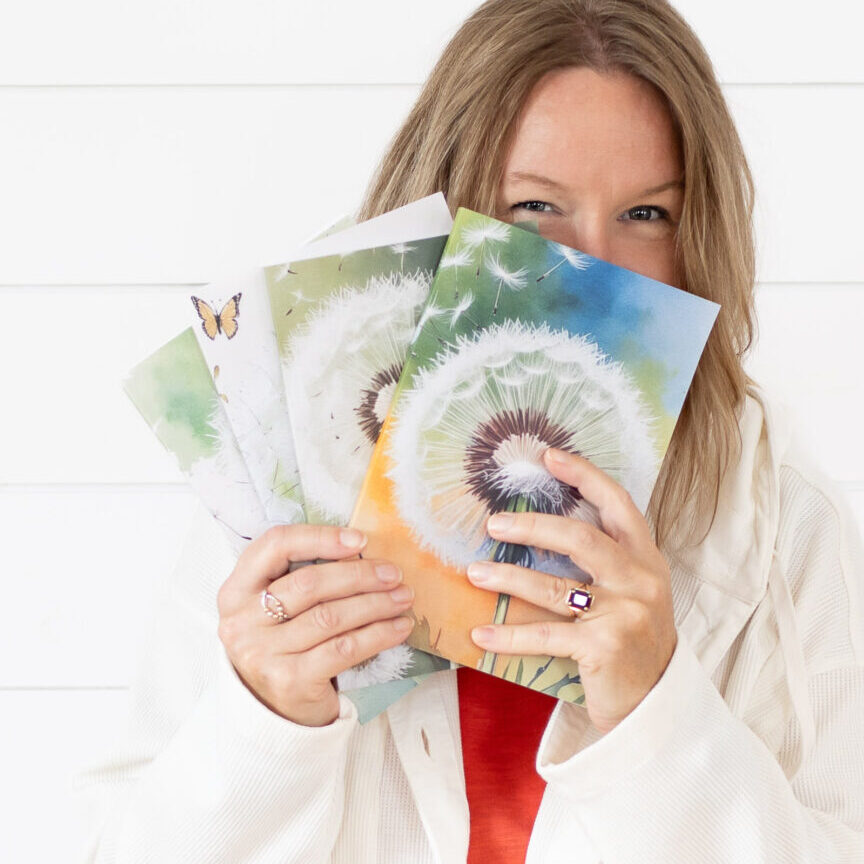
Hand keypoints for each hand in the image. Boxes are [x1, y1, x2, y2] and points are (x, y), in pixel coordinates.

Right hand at [216, 523, 414, 726]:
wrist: (271, 710)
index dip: (320, 537)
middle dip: (359, 574)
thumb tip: (361, 548)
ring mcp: (263, 654)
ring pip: (330, 616)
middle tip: (394, 574)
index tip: (360, 539)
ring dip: (376, 604)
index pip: (275, 545)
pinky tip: (399, 627)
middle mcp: (242, 622)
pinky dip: (378, 635)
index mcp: (236, 591)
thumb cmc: (281, 644)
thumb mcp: (273, 607)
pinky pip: (344, 649)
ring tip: (403, 598)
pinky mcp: (290, 681)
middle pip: (309, 583)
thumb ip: (299, 576)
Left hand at [467, 447, 677, 734]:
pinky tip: (481, 633)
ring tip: (474, 574)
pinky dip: (509, 636)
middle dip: (532, 526)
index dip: (583, 475)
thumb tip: (544, 522)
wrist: (654, 700)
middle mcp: (640, 579)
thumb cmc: (632, 637)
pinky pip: (545, 636)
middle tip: (494, 524)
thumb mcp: (632, 588)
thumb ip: (606, 557)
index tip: (548, 456)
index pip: (617, 503)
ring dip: (508, 579)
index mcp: (646, 557)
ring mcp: (624, 614)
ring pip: (554, 587)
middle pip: (580, 538)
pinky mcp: (605, 647)